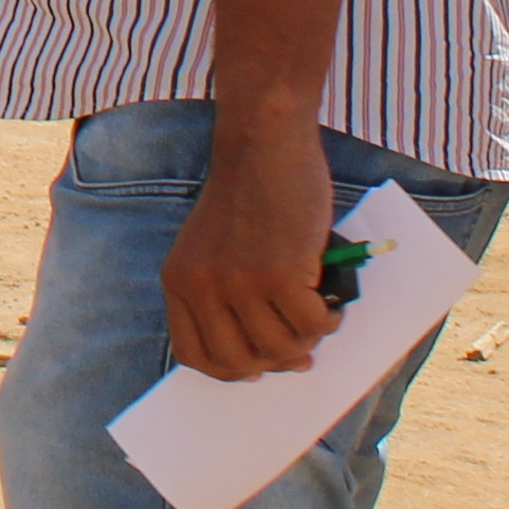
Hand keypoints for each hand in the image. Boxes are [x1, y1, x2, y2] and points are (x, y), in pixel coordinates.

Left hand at [159, 115, 346, 382]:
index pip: (195, 356)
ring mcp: (240, 283)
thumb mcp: (214, 247)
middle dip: (275, 362)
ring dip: (306, 340)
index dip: (232, 368)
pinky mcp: (280, 275)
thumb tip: (276, 356)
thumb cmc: (248, 193)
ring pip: (280, 348)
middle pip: (239, 362)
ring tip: (318, 315)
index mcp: (180, 282)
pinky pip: (311, 326)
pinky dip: (326, 321)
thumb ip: (227, 295)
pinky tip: (328, 302)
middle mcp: (203, 287)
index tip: (258, 363)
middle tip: (301, 349)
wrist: (263, 141)